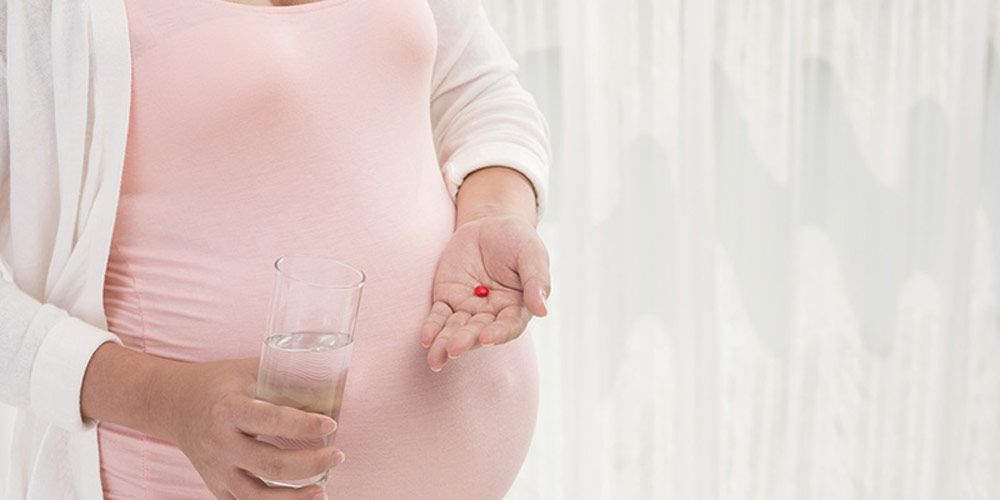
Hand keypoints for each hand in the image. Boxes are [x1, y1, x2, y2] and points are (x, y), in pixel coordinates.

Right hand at [152, 358, 343, 498]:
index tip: (331, 424)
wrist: (172, 404)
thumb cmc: (217, 383)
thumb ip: (283, 376)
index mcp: (229, 410)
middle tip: (337, 455)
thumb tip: (328, 385)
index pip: (271, 421)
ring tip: (323, 489)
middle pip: (270, 464)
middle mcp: (220, 443)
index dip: (304, 426)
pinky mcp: (216, 485)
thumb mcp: (246, 370)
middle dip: (310, 464)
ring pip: (258, 496)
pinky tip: (299, 499)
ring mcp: (216, 469)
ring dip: (295, 498)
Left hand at [420, 214, 550, 370]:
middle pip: (478, 332)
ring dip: (445, 343)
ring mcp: (468, 308)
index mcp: (517, 308)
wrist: (490, 225)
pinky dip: (432, 328)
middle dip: (466, 340)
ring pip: (456, 329)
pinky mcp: (447, 299)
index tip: (488, 338)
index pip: (509, 326)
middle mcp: (492, 314)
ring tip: (435, 357)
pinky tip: (426, 339)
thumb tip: (542, 311)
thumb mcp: (532, 253)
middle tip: (455, 348)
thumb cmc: (517, 241)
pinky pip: (438, 316)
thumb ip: (537, 280)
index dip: (499, 334)